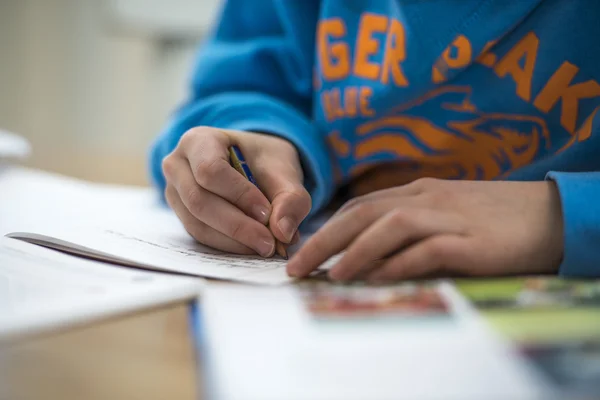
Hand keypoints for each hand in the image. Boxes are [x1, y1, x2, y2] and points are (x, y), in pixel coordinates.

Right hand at [162, 127, 309, 255]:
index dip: (239, 195)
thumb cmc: (264, 161)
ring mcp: (175, 193)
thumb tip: (284, 233)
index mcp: (198, 141)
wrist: (253, 164)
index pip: (210, 170)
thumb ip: (291, 198)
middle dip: (237, 225)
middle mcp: (177, 165)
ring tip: (265, 246)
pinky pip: (200, 236)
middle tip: (270, 242)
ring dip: (234, 241)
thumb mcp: (284, 170)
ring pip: (197, 224)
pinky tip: (251, 247)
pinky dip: (228, 245)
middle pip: (199, 201)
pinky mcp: (181, 216)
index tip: (267, 214)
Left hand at [287, 178, 563, 280]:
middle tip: (296, 265)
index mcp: (418, 192)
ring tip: (329, 274)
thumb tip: (369, 256)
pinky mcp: (470, 241)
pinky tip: (377, 278)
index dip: (327, 226)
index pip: (361, 206)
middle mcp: (427, 199)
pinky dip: (398, 263)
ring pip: (390, 226)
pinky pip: (427, 250)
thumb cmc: (492, 218)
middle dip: (324, 239)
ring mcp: (449, 217)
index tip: (303, 248)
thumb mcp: (445, 214)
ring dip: (355, 251)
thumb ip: (410, 228)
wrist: (549, 215)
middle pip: (363, 213)